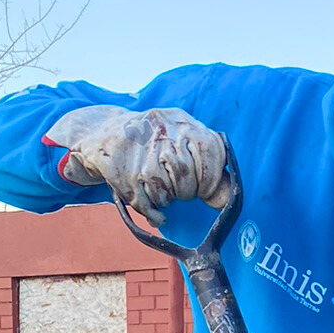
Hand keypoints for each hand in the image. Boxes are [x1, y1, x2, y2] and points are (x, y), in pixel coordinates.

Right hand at [45, 105, 230, 225]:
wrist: (106, 132)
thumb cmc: (156, 141)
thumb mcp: (185, 140)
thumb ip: (211, 164)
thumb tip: (227, 199)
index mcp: (182, 122)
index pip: (210, 152)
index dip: (210, 178)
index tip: (204, 187)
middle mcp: (160, 133)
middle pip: (188, 177)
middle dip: (188, 190)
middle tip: (180, 187)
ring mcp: (139, 153)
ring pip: (166, 194)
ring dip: (167, 198)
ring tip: (161, 187)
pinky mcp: (121, 172)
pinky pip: (147, 205)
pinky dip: (153, 211)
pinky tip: (151, 200)